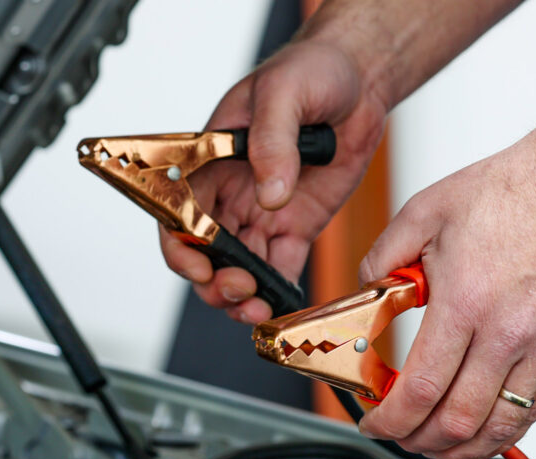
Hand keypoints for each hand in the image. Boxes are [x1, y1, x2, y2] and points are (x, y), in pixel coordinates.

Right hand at [160, 40, 387, 322]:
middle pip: (206, 252)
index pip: (177, 212)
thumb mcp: (283, 94)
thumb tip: (270, 193)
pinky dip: (278, 290)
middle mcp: (231, 192)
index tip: (199, 266)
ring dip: (243, 295)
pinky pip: (281, 266)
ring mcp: (264, 212)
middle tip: (239, 289)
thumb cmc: (310, 72)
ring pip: (239, 267)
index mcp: (210, 160)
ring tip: (259, 309)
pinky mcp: (296, 225)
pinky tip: (282, 304)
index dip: (180, 246)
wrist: (359, 81)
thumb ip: (272, 142)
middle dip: (213, 280)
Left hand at [356, 118, 535, 458]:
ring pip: (499, 429)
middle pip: (458, 422)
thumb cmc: (512, 190)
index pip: (421, 389)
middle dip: (417, 443)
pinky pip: (532, 410)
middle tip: (397, 435)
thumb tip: (367, 294)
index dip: (390, 421)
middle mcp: (506, 332)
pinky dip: (502, 434)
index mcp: (465, 302)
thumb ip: (384, 258)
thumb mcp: (425, 211)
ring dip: (460, 450)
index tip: (373, 423)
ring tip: (433, 444)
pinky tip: (480, 431)